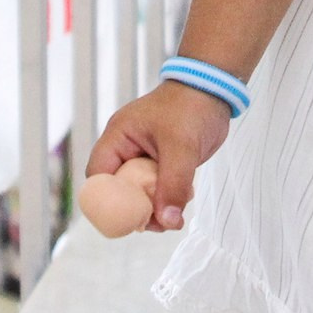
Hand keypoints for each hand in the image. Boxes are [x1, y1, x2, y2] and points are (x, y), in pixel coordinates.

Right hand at [86, 81, 231, 231]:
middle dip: (136, 210)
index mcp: (118, 138)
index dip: (108, 202)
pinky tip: (185, 197)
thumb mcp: (181, 147)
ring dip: (155, 207)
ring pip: (139, 192)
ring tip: (175, 214)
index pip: (98, 177)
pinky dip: (169, 197)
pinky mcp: (161, 162)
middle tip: (159, 223)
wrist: (213, 90)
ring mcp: (143, 156)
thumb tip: (167, 220)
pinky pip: (157, 188)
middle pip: (118, 190)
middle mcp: (126, 148)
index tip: (130, 220)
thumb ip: (173, 185)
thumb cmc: (191, 106)